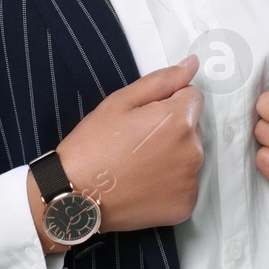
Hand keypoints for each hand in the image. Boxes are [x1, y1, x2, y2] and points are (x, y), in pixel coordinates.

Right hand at [43, 53, 204, 241]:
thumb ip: (162, 81)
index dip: (168, 103)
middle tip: (137, 143)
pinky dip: (170, 183)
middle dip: (172, 129)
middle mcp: (193, 150)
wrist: (75, 197)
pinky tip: (144, 184)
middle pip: (193, 127)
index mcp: (179, 120)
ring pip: (189, 155)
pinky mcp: (186, 205)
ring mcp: (190, 181)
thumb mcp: (121, 101)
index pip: (193, 97)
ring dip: (172, 155)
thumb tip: (193, 64)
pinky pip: (186, 184)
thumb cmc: (93, 146)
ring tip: (138, 164)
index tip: (143, 119)